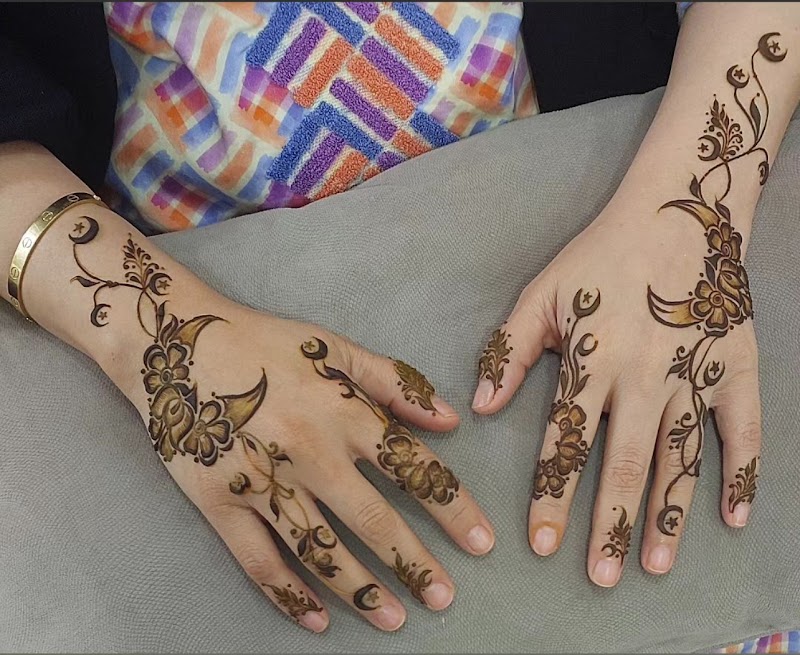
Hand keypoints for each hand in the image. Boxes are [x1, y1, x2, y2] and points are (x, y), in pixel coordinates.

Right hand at [70, 223, 493, 632]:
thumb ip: (396, 382)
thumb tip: (450, 419)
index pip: (413, 470)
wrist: (175, 344)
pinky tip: (316, 619)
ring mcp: (263, 483)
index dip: (453, 508)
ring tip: (393, 619)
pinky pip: (259, 561)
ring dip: (361, 589)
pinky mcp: (220, 504)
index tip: (482, 542)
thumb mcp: (335, 347)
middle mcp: (311, 454)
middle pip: (374, 521)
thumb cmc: (263, 342)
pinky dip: (288, 595)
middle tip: (444, 598)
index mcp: (343, 413)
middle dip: (414, 563)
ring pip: (320, 551)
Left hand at [471, 188, 759, 586]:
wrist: (678, 214)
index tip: (541, 543)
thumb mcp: (543, 293)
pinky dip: (742, 475)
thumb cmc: (602, 256)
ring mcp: (693, 377)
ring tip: (655, 563)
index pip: (566, 443)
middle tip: (601, 576)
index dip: (553, 496)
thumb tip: (482, 407)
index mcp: (592, 362)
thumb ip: (509, 349)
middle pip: (623, 465)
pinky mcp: (735, 369)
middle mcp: (643, 378)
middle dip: (610, 525)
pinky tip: (733, 518)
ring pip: (680, 459)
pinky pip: (743, 432)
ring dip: (667, 515)